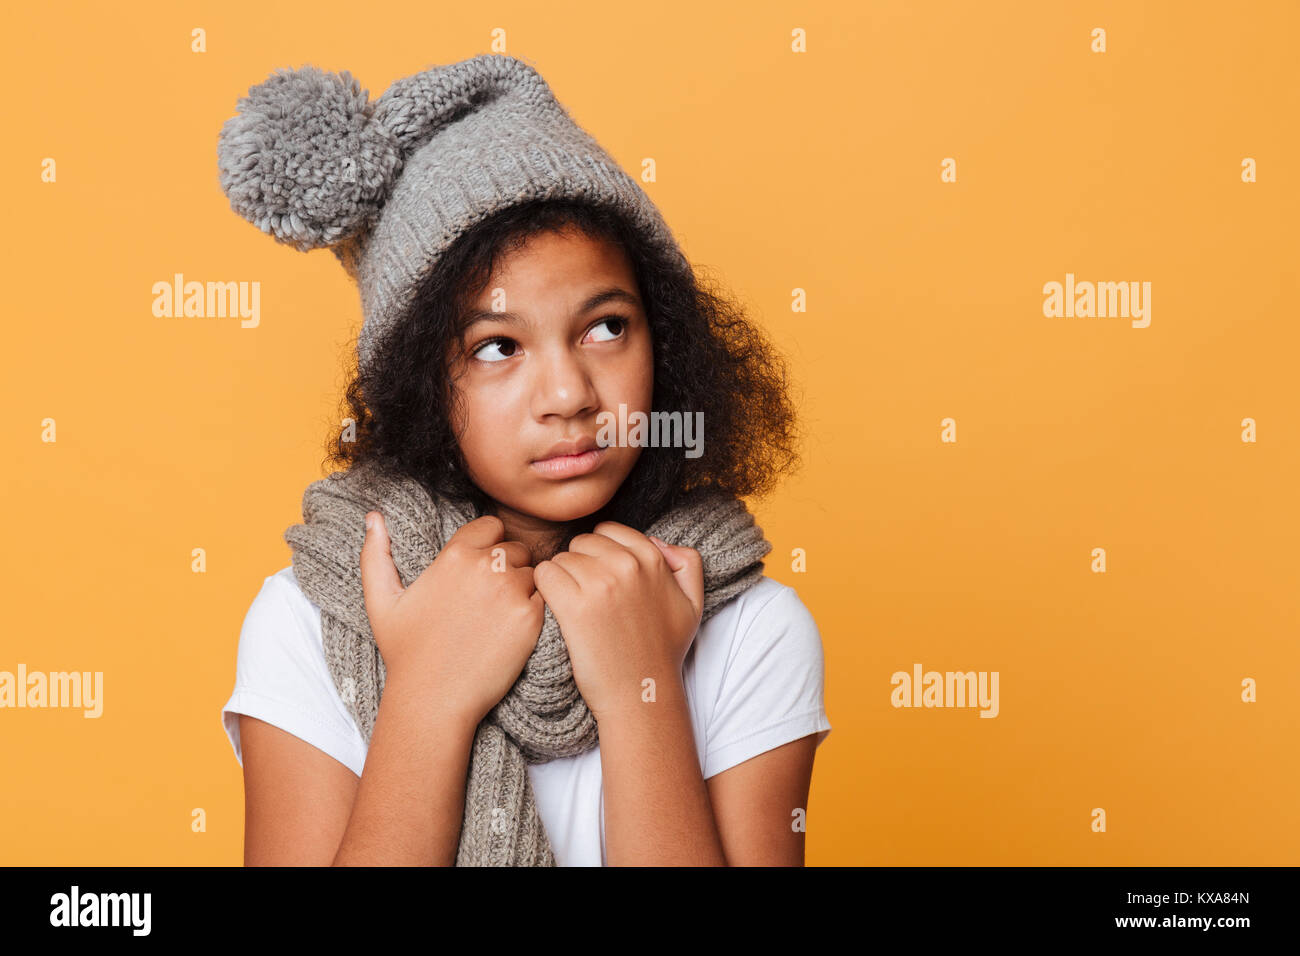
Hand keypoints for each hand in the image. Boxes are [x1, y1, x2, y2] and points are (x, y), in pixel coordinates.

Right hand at [360, 511, 543, 724]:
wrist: (432, 699)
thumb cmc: (406, 652)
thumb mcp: (381, 601)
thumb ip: (375, 554)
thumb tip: (372, 516)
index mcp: (455, 554)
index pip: (492, 526)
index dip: (489, 545)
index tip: (479, 570)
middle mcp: (486, 566)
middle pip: (516, 548)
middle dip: (508, 566)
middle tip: (489, 600)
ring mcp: (511, 591)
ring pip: (534, 573)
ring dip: (524, 589)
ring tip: (500, 618)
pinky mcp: (531, 618)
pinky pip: (546, 599)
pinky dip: (536, 611)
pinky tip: (513, 631)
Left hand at [533, 522, 703, 721]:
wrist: (641, 692)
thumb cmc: (663, 651)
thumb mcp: (693, 603)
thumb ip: (687, 564)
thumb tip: (658, 542)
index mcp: (652, 559)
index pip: (608, 530)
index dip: (599, 553)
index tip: (601, 578)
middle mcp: (627, 565)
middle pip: (581, 543)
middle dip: (580, 565)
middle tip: (587, 598)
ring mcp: (600, 584)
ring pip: (560, 558)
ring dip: (561, 579)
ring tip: (573, 608)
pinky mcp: (573, 606)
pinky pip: (544, 575)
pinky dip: (544, 591)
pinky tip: (556, 610)